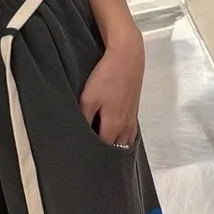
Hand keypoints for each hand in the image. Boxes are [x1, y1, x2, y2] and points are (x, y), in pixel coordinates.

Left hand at [80, 26, 144, 147]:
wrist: (127, 57)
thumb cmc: (106, 77)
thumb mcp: (88, 99)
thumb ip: (84, 119)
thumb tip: (79, 135)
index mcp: (114, 126)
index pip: (103, 150)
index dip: (93, 154)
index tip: (83, 155)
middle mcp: (126, 127)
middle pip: (116, 149)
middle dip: (106, 154)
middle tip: (92, 155)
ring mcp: (132, 118)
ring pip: (125, 141)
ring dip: (116, 146)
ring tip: (103, 149)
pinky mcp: (134, 110)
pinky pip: (130, 132)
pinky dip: (123, 137)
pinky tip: (115, 134)